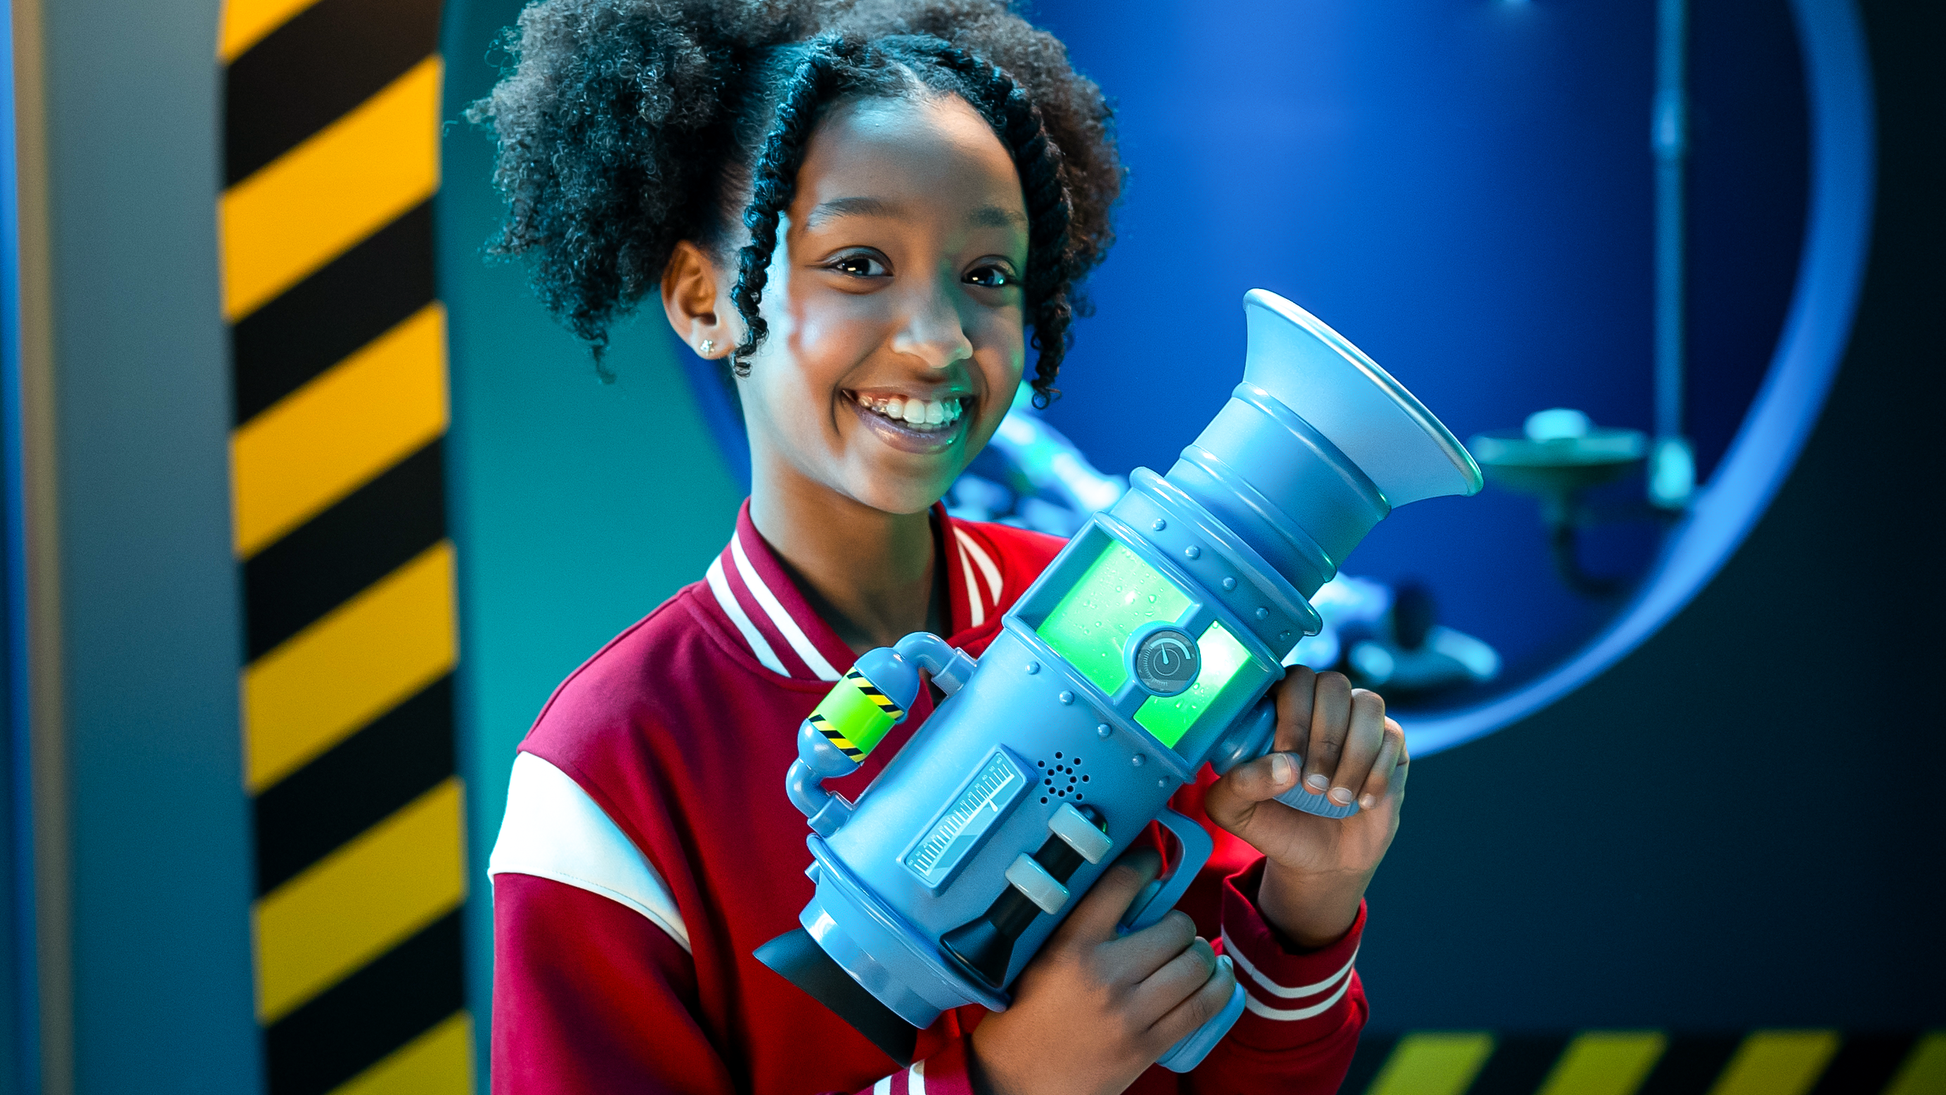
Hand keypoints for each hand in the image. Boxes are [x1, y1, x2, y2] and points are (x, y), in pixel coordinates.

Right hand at [967, 848, 1237, 1094]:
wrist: (1018, 1081)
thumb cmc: (1026, 1014)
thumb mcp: (1040, 957)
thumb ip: (1076, 924)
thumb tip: (1126, 889)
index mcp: (1070, 945)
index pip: (1120, 885)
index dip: (1145, 864)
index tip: (1152, 863)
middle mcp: (1104, 975)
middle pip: (1174, 927)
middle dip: (1179, 924)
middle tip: (1171, 931)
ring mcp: (1130, 1013)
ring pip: (1195, 965)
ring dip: (1202, 956)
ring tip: (1194, 956)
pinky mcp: (1148, 1045)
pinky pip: (1202, 1007)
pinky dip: (1219, 988)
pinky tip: (1218, 978)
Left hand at [1202, 668, 1406, 947]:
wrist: (1321, 858)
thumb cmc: (1274, 823)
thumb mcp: (1236, 812)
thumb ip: (1239, 784)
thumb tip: (1285, 765)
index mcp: (1279, 706)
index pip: (1292, 679)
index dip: (1293, 714)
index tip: (1287, 756)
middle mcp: (1320, 704)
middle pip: (1333, 684)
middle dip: (1324, 738)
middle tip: (1311, 786)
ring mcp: (1358, 720)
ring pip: (1368, 704)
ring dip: (1353, 754)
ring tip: (1336, 798)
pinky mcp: (1390, 744)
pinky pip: (1393, 736)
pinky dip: (1377, 773)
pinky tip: (1362, 802)